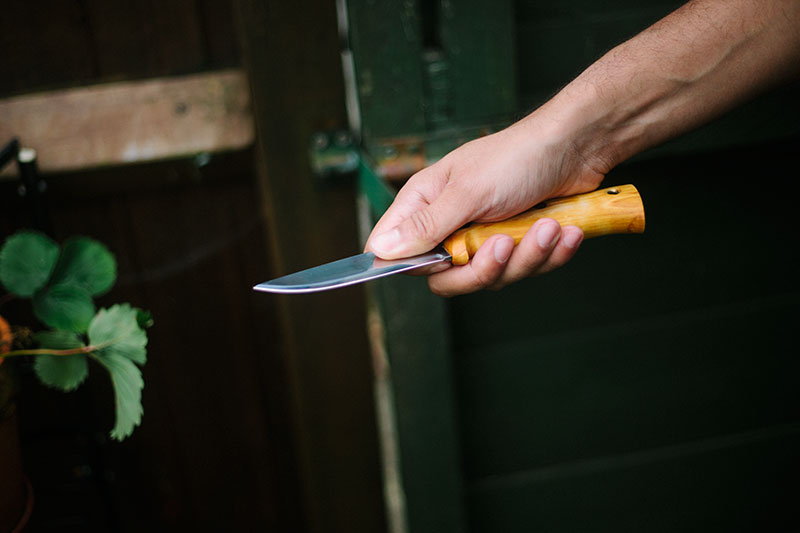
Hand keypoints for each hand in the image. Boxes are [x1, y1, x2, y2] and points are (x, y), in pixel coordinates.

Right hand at [365, 115, 605, 295]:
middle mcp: (452, 223)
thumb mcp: (467, 192)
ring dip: (528, 255)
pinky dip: (550, 253)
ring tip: (548, 226)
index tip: (446, 258)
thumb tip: (380, 249)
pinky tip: (564, 230)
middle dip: (484, 269)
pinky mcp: (518, 244)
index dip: (416, 264)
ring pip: (494, 276)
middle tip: (504, 245)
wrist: (576, 147)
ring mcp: (485, 236)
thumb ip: (426, 224)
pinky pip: (526, 269)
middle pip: (448, 277)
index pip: (396, 251)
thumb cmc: (518, 156)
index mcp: (427, 203)